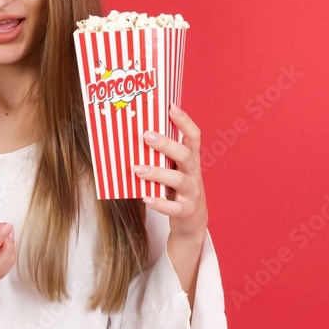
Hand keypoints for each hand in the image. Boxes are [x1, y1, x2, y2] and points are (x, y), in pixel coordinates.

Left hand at [132, 104, 207, 241]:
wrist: (193, 221)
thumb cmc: (177, 188)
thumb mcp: (174, 169)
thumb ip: (162, 155)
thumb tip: (134, 135)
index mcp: (191, 160)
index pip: (194, 137)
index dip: (185, 122)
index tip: (172, 108)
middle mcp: (194, 174)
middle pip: (185, 155)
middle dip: (167, 144)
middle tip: (146, 136)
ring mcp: (191, 193)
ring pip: (178, 180)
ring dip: (157, 173)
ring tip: (137, 169)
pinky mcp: (185, 211)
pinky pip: (173, 207)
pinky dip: (160, 203)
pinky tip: (145, 197)